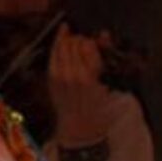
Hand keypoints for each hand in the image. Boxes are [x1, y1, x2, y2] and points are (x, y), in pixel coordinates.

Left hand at [48, 25, 113, 148]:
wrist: (80, 127)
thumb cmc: (99, 108)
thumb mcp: (109, 84)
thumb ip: (106, 57)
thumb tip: (104, 33)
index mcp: (90, 78)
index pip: (88, 46)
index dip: (94, 41)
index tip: (99, 44)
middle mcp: (73, 74)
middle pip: (74, 43)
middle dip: (82, 39)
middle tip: (87, 44)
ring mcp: (60, 75)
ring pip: (62, 45)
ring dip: (70, 40)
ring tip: (76, 42)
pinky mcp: (51, 76)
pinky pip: (54, 53)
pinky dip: (58, 43)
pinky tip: (63, 36)